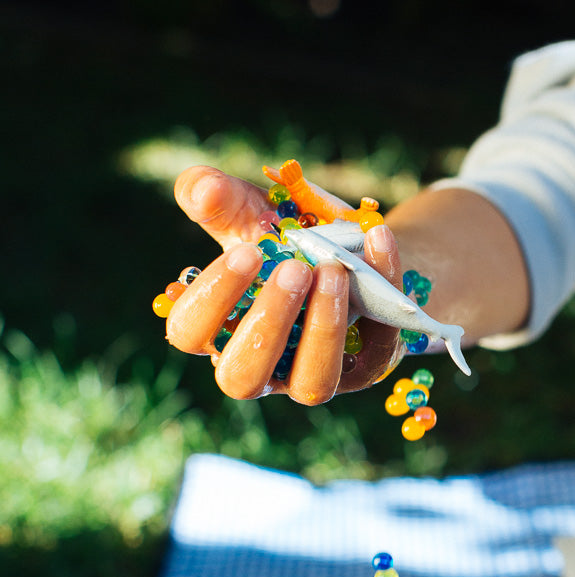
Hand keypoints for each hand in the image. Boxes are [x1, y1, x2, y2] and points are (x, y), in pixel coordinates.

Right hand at [168, 165, 403, 402]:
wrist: (351, 248)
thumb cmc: (285, 238)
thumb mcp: (249, 209)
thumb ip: (218, 197)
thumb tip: (203, 191)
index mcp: (220, 328)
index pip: (190, 333)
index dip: (211, 298)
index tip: (247, 252)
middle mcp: (261, 366)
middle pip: (242, 376)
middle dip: (267, 323)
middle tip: (294, 270)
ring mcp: (312, 376)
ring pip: (312, 385)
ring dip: (323, 331)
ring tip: (334, 270)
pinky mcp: (365, 369)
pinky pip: (378, 347)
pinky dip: (381, 291)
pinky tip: (378, 242)